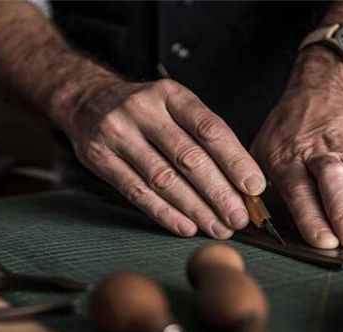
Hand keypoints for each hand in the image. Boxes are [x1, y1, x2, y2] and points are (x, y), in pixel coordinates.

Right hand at [59, 78, 265, 238]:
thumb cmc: (145, 112)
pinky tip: (186, 227)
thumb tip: (241, 184)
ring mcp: (117, 133)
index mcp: (170, 94)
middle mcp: (143, 110)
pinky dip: (165, 213)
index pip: (209, 129)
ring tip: (218, 227)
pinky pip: (137, 192)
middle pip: (188, 158)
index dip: (235, 160)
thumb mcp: (174, 107)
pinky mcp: (99, 157)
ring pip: (164, 179)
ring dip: (196, 209)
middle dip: (219, 193)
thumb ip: (203, 139)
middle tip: (239, 218)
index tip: (254, 187)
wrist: (88, 102)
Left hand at [251, 46, 342, 252]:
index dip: (312, 215)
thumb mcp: (261, 148)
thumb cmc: (289, 126)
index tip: (323, 241)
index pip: (301, 189)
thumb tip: (249, 220)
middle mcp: (325, 154)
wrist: (325, 85)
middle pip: (338, 184)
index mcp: (290, 156)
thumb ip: (256, 182)